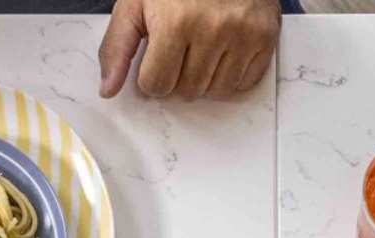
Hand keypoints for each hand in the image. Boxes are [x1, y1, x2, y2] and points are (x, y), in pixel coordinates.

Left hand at [98, 0, 279, 99]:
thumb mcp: (136, 3)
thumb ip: (117, 46)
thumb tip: (108, 90)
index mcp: (175, 22)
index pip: (156, 84)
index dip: (152, 75)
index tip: (157, 57)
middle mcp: (212, 30)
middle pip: (187, 92)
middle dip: (178, 77)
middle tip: (180, 50)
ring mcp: (243, 36)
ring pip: (216, 92)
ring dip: (204, 80)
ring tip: (201, 50)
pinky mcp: (266, 38)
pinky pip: (244, 83)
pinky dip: (232, 75)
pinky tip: (224, 51)